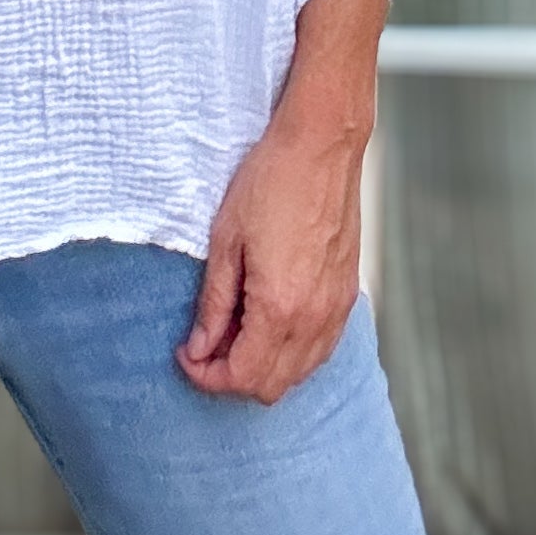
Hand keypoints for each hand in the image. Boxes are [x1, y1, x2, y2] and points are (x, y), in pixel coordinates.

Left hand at [173, 109, 363, 402]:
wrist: (322, 147)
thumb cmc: (271, 183)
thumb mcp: (226, 239)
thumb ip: (214, 301)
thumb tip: (201, 346)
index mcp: (280, 308)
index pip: (243, 376)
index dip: (207, 376)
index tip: (187, 355)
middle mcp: (314, 319)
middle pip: (272, 386)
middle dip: (232, 377)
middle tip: (205, 344)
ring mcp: (337, 310)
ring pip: (299, 373)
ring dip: (263, 366)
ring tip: (233, 330)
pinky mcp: (348, 296)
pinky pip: (321, 349)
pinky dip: (292, 353)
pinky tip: (268, 321)